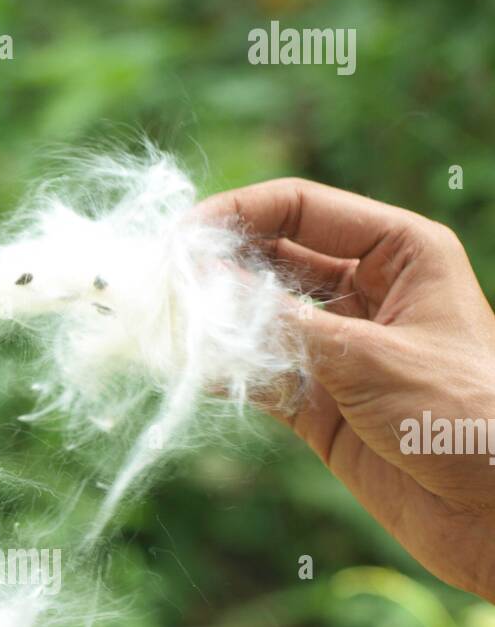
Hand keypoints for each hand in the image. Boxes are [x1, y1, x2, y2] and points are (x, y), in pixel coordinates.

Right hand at [200, 178, 494, 601]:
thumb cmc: (464, 417)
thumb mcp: (369, 358)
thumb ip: (282, 325)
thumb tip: (204, 290)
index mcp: (400, 253)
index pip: (303, 209)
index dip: (240, 215)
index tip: (183, 237)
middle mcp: (367, 294)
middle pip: (274, 261)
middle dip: (219, 269)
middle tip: (163, 283)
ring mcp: (340, 352)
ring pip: (260, 321)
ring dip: (215, 323)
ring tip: (166, 326)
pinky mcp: (321, 408)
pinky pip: (259, 378)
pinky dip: (224, 374)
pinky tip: (190, 370)